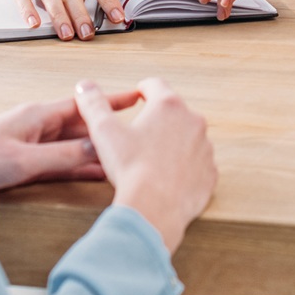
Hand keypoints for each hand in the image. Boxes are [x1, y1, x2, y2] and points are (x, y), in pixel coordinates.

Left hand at [0, 92, 138, 191]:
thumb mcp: (26, 160)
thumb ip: (64, 156)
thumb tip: (98, 149)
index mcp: (37, 115)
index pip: (83, 105)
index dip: (110, 102)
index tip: (135, 96)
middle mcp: (37, 126)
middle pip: (82, 125)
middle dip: (108, 128)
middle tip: (137, 132)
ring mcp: (33, 144)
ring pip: (74, 145)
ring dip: (96, 150)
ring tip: (124, 155)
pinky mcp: (27, 162)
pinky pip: (62, 162)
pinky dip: (80, 166)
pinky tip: (96, 172)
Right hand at [74, 77, 216, 252]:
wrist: (153, 209)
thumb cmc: (129, 168)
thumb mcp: (104, 131)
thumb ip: (93, 104)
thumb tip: (84, 85)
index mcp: (168, 106)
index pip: (156, 85)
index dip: (144, 89)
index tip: (140, 94)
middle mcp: (193, 122)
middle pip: (175, 112)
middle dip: (160, 119)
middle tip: (142, 133)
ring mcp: (205, 148)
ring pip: (189, 138)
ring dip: (175, 144)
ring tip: (154, 159)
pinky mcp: (210, 174)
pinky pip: (199, 165)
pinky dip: (186, 168)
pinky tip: (169, 177)